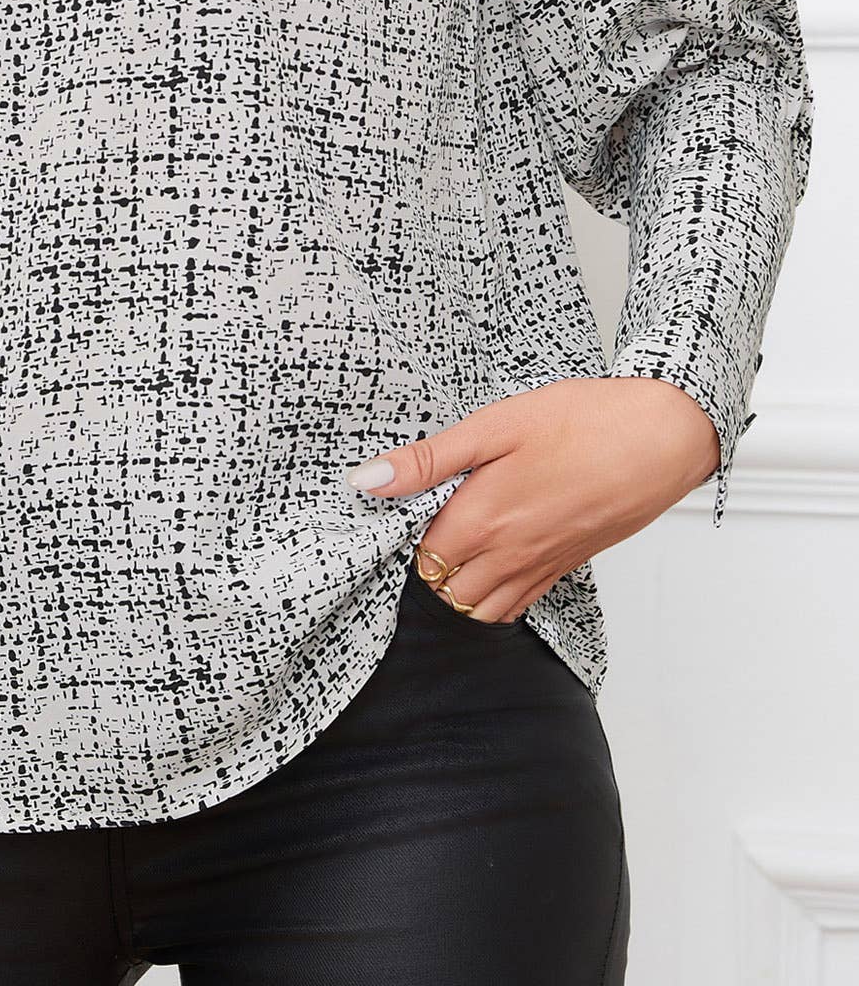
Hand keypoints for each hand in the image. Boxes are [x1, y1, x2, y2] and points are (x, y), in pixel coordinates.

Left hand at [344, 375, 721, 622]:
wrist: (661, 437)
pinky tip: (493, 564)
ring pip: (481, 607)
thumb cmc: (584, 422)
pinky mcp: (567, 565)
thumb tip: (368, 480)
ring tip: (456, 546)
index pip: (420, 555)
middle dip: (428, 565)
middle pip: (444, 589)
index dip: (405, 532)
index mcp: (482, 519)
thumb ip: (429, 460)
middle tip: (430, 523)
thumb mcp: (495, 425)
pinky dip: (495, 597)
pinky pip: (519, 604)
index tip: (408, 505)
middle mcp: (509, 555)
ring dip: (459, 586)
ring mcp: (541, 566)